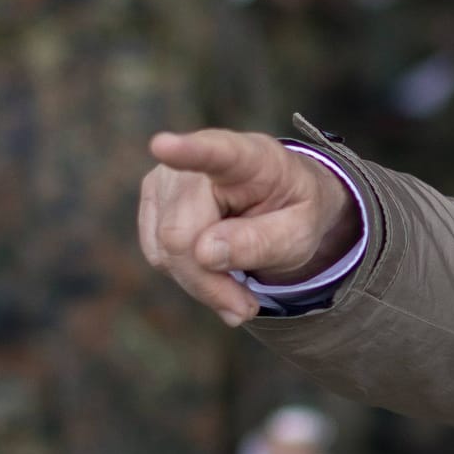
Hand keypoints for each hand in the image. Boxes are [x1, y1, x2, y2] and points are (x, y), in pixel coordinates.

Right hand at [140, 130, 360, 326]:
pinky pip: (159, 255)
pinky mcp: (153, 200)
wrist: (284, 199)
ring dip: (202, 283)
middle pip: (181, 235)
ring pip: (165, 251)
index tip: (164, 145)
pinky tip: (217, 270)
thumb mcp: (300, 233)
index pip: (217, 153)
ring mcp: (167, 177)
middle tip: (246, 308)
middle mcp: (197, 160)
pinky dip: (189, 276)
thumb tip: (204, 252)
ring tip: (238, 287)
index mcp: (249, 157)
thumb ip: (262, 241)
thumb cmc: (295, 211)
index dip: (188, 152)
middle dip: (210, 282)